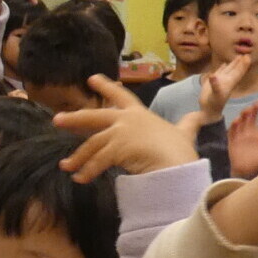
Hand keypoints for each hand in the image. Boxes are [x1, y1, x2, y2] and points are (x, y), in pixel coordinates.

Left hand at [51, 77, 200, 180]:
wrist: (179, 164)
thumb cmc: (181, 150)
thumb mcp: (185, 133)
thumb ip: (189, 123)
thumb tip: (200, 116)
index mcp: (140, 114)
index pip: (121, 96)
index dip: (106, 86)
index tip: (91, 78)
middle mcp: (127, 119)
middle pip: (94, 117)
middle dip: (74, 118)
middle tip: (56, 120)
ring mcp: (121, 132)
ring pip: (92, 144)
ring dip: (79, 157)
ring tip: (67, 166)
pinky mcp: (117, 148)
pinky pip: (97, 161)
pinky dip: (88, 171)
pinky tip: (80, 179)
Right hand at [197, 53, 249, 124]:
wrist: (208, 110)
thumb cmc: (214, 104)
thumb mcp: (215, 95)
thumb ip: (215, 85)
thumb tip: (213, 75)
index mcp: (230, 82)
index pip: (238, 72)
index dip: (243, 64)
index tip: (248, 56)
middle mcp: (227, 81)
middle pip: (236, 69)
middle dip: (241, 62)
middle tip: (247, 53)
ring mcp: (220, 81)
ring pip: (229, 70)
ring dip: (234, 63)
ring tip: (238, 56)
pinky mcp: (214, 82)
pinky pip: (220, 72)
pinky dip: (222, 67)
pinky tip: (224, 64)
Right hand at [226, 104, 257, 178]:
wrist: (246, 173)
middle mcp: (251, 135)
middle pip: (253, 120)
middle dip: (255, 111)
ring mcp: (241, 137)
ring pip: (242, 123)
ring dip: (244, 116)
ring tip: (248, 109)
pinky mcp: (233, 142)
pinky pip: (232, 132)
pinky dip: (234, 126)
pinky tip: (237, 120)